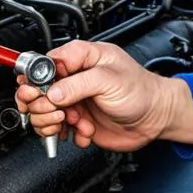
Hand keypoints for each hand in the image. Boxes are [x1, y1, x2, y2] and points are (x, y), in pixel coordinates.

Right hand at [15, 40, 192, 151]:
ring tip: (75, 123)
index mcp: (81, 58)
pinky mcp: (77, 121)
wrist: (156, 118)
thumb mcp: (109, 80)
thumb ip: (78, 84)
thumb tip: (52, 92)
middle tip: (59, 113)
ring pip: (43, 113)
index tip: (39, 93)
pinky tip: (85, 131)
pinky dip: (68, 134)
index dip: (36, 80)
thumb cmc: (141, 91)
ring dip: (55, 122)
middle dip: (43, 106)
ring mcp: (74, 101)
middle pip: (36, 91)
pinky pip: (58, 130)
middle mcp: (74, 79)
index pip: (44, 65)